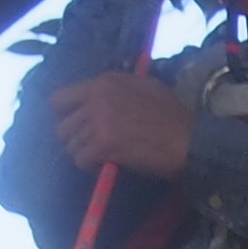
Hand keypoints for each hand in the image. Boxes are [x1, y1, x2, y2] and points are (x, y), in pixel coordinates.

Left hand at [51, 66, 197, 180]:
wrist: (188, 140)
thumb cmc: (172, 115)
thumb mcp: (146, 86)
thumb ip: (118, 87)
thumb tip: (100, 94)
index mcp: (103, 82)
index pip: (59, 99)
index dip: (65, 115)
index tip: (78, 125)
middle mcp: (95, 99)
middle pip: (62, 126)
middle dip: (75, 139)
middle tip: (92, 146)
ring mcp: (98, 122)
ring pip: (70, 145)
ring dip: (83, 153)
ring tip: (100, 156)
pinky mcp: (103, 144)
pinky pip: (80, 159)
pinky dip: (89, 166)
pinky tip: (104, 164)